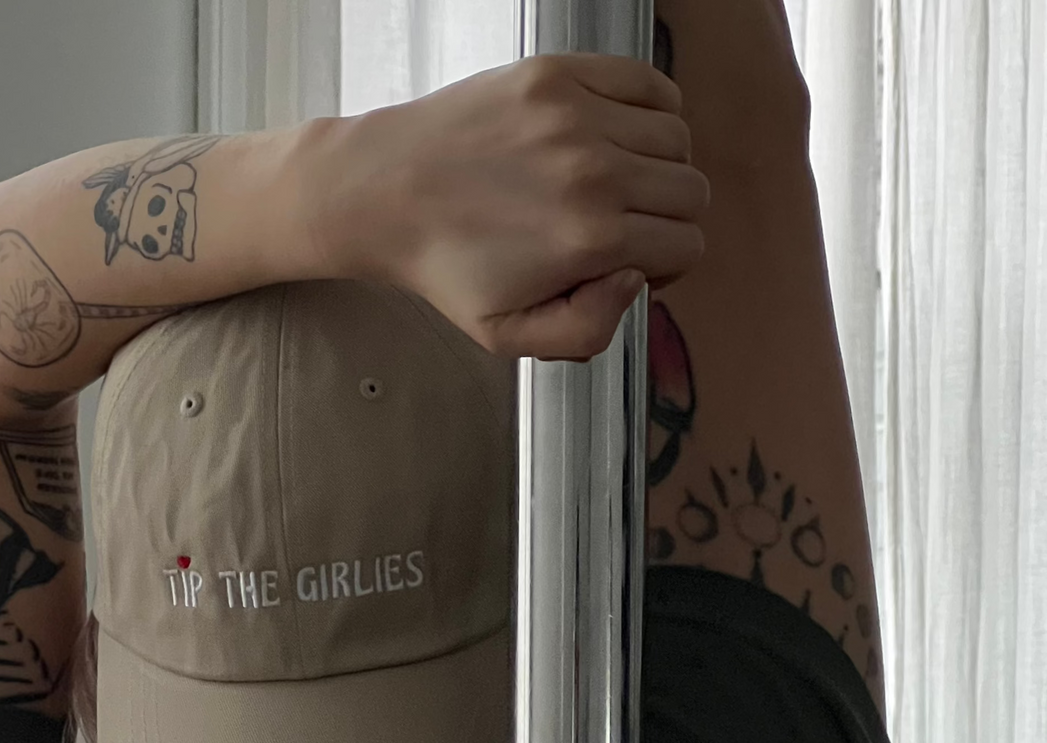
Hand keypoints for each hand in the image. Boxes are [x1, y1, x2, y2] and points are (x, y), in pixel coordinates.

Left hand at [317, 53, 709, 360]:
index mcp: (589, 240)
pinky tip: (616, 136)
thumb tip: (636, 280)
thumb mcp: (506, 334)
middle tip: (624, 228)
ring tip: (614, 183)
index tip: (629, 264)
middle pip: (691, 192)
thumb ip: (586, 331)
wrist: (385, 193)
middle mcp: (595, 172)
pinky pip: (650, 84)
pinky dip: (651, 110)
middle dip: (667, 220)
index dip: (664, 265)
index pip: (686, 246)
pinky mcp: (561, 74)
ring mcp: (579, 115)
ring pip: (677, 139)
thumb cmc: (445, 266)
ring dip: (658, 167)